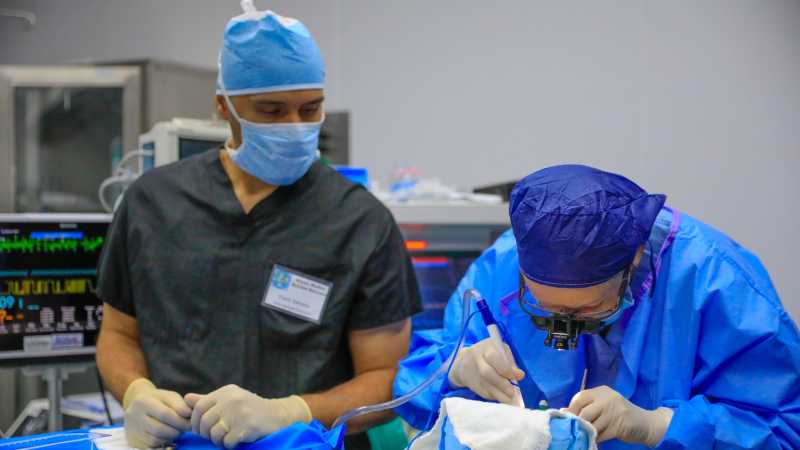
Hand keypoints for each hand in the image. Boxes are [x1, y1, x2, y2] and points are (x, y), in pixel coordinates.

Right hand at [123, 378, 191, 448]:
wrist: (138, 406)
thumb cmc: (159, 400)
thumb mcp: (169, 396)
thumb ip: (180, 404)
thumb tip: (189, 414)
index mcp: (143, 401)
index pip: (165, 414)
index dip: (181, 420)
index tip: (191, 422)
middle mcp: (134, 416)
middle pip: (159, 429)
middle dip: (177, 430)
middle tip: (185, 428)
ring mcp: (132, 430)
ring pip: (155, 440)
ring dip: (170, 437)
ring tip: (177, 430)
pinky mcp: (133, 441)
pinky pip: (151, 446)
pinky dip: (163, 442)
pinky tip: (168, 436)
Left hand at [185, 385, 311, 448]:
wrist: (278, 415)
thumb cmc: (250, 408)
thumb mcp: (230, 399)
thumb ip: (208, 400)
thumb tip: (186, 399)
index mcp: (226, 392)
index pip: (199, 407)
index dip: (195, 421)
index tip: (200, 429)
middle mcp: (231, 400)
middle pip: (204, 422)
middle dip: (206, 433)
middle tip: (214, 437)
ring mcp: (239, 413)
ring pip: (214, 433)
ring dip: (218, 440)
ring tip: (226, 438)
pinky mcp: (246, 427)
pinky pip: (227, 442)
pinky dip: (229, 445)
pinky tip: (236, 441)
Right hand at [448, 338, 524, 404]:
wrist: (466, 361)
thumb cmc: (490, 353)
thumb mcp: (501, 351)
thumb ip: (510, 362)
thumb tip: (520, 376)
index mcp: (486, 348)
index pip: (493, 357)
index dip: (505, 368)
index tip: (518, 376)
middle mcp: (477, 359)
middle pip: (487, 373)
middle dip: (502, 384)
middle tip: (513, 392)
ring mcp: (473, 373)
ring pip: (485, 386)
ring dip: (500, 395)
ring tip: (511, 400)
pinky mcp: (472, 385)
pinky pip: (484, 393)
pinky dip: (495, 397)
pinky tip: (503, 398)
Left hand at [566, 386, 672, 446]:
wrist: (645, 423)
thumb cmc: (618, 415)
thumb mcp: (603, 405)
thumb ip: (587, 407)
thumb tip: (564, 412)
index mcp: (601, 391)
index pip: (580, 397)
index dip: (571, 410)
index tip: (568, 419)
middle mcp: (608, 398)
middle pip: (585, 412)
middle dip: (578, 423)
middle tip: (577, 430)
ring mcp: (615, 411)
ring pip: (593, 425)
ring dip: (588, 433)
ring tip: (587, 435)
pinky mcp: (620, 425)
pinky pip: (602, 434)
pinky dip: (596, 438)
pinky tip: (596, 439)